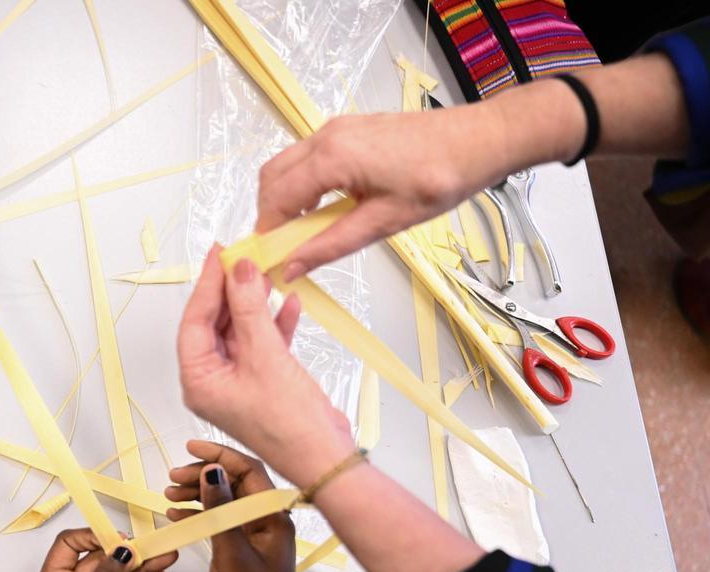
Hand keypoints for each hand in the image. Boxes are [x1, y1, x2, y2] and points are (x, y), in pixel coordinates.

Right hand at [165, 441, 304, 571]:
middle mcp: (267, 522)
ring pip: (224, 503)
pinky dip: (199, 516)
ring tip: (168, 496)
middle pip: (235, 484)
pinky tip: (176, 515)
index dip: (220, 455)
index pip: (249, 472)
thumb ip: (220, 511)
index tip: (190, 448)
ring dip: (197, 496)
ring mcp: (255, 537)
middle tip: (172, 478)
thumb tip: (212, 472)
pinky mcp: (242, 551)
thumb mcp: (231, 554)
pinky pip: (220, 523)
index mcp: (274, 519)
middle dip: (203, 476)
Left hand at [177, 246, 352, 487]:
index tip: (221, 254)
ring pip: (240, 331)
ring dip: (255, 304)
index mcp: (198, 381)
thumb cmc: (290, 425)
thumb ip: (250, 309)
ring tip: (268, 274)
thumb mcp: (266, 356)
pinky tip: (289, 303)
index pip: (194, 321)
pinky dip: (274, 324)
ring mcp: (238, 382)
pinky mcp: (263, 382)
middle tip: (245, 257)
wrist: (326, 459)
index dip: (208, 285)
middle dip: (232, 291)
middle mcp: (212, 382)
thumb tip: (240, 270)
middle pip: (215, 324)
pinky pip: (262, 344)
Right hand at [256, 106, 519, 278]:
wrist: (479, 139)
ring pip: (287, 165)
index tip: (270, 261)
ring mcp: (337, 129)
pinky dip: (303, 184)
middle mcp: (326, 136)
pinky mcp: (349, 129)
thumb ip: (331, 245)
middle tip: (287, 248)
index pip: (277, 199)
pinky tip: (327, 207)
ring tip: (308, 231)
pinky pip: (308, 157)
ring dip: (286, 199)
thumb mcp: (384, 222)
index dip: (268, 233)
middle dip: (271, 215)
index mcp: (332, 158)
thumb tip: (291, 268)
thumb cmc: (439, 179)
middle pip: (271, 178)